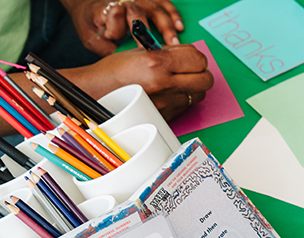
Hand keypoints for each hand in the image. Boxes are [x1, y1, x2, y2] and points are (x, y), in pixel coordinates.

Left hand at [63, 0, 184, 55]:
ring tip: (174, 41)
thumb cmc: (94, 28)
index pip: (115, 14)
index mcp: (105, 12)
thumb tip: (128, 63)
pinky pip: (164, 2)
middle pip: (139, 9)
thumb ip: (107, 49)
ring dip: (167, 25)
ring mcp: (137, 0)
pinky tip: (180, 27)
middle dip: (152, 28)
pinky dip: (173, 14)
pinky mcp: (148, 0)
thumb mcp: (93, 41)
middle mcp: (123, 2)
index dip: (121, 27)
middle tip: (162, 47)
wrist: (91, 10)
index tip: (131, 45)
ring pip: (155, 7)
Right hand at [64, 46, 212, 119]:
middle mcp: (165, 85)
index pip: (198, 59)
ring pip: (199, 95)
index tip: (192, 59)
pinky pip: (186, 106)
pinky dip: (181, 99)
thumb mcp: (140, 53)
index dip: (197, 58)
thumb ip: (168, 53)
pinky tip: (167, 94)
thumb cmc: (115, 72)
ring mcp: (167, 104)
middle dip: (201, 73)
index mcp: (157, 64)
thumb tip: (190, 55)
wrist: (97, 94)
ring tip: (176, 82)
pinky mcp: (166, 117)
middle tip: (190, 71)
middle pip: (206, 80)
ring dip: (192, 88)